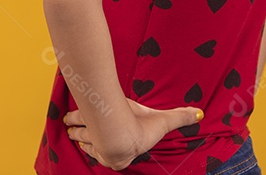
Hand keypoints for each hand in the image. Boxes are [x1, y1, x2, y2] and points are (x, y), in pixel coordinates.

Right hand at [64, 98, 202, 169]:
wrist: (119, 131)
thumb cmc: (141, 130)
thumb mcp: (164, 120)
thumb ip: (180, 117)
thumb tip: (199, 114)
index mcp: (121, 151)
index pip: (111, 149)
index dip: (103, 143)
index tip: (98, 139)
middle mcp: (104, 147)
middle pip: (90, 138)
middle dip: (82, 134)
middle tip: (73, 131)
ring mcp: (92, 136)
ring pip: (81, 132)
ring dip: (75, 128)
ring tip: (68, 124)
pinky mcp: (84, 126)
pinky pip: (77, 125)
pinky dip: (72, 122)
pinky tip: (66, 122)